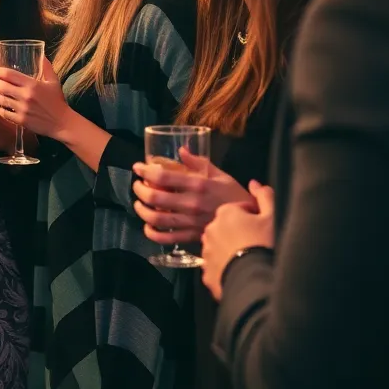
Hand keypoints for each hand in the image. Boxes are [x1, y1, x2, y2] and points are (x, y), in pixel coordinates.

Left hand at [0, 58, 77, 141]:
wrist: (62, 123)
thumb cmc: (57, 101)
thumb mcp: (53, 81)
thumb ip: (47, 67)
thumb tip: (42, 55)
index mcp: (32, 84)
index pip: (9, 75)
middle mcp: (25, 96)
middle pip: (2, 86)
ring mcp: (22, 109)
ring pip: (2, 100)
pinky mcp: (21, 120)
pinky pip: (5, 114)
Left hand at [132, 150, 251, 245]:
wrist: (251, 221)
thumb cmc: (234, 195)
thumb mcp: (219, 174)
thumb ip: (198, 162)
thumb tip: (181, 150)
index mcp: (198, 184)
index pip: (163, 177)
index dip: (145, 171)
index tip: (137, 167)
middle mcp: (192, 203)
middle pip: (155, 198)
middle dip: (140, 190)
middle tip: (137, 185)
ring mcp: (191, 222)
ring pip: (157, 219)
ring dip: (142, 211)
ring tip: (138, 204)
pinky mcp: (192, 237)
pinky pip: (166, 238)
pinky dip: (152, 234)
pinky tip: (148, 227)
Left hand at [201, 180, 274, 300]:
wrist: (255, 280)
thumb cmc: (265, 245)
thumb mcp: (272, 216)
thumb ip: (265, 196)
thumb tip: (254, 183)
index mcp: (225, 213)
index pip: (238, 209)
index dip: (253, 217)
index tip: (262, 226)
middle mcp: (210, 229)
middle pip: (226, 226)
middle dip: (239, 232)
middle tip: (256, 242)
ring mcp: (206, 251)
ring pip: (219, 245)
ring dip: (230, 248)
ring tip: (249, 258)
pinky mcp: (206, 272)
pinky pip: (216, 265)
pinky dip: (225, 266)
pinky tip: (240, 270)